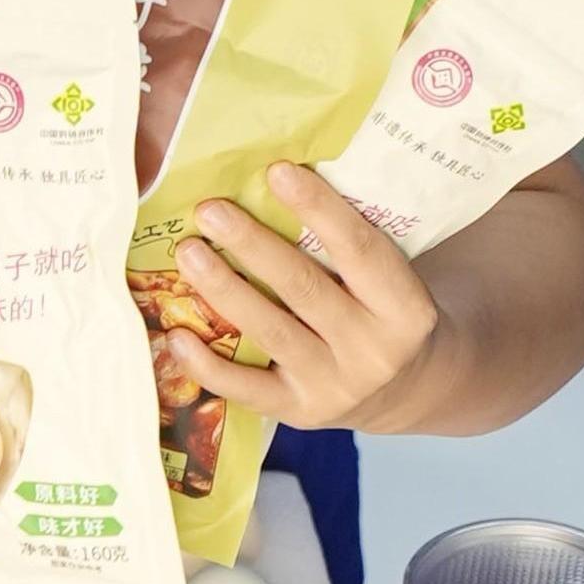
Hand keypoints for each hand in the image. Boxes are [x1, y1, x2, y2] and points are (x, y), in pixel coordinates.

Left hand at [166, 163, 447, 432]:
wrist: (405, 390)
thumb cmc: (385, 313)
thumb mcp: (391, 282)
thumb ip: (351, 245)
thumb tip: (278, 180)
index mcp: (406, 309)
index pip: (360, 251)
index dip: (319, 209)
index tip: (278, 171)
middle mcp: (373, 352)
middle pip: (305, 289)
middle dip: (253, 245)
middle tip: (211, 210)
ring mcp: (334, 387)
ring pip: (271, 333)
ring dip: (225, 290)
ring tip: (189, 252)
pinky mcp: (299, 412)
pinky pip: (247, 388)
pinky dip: (207, 363)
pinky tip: (176, 333)